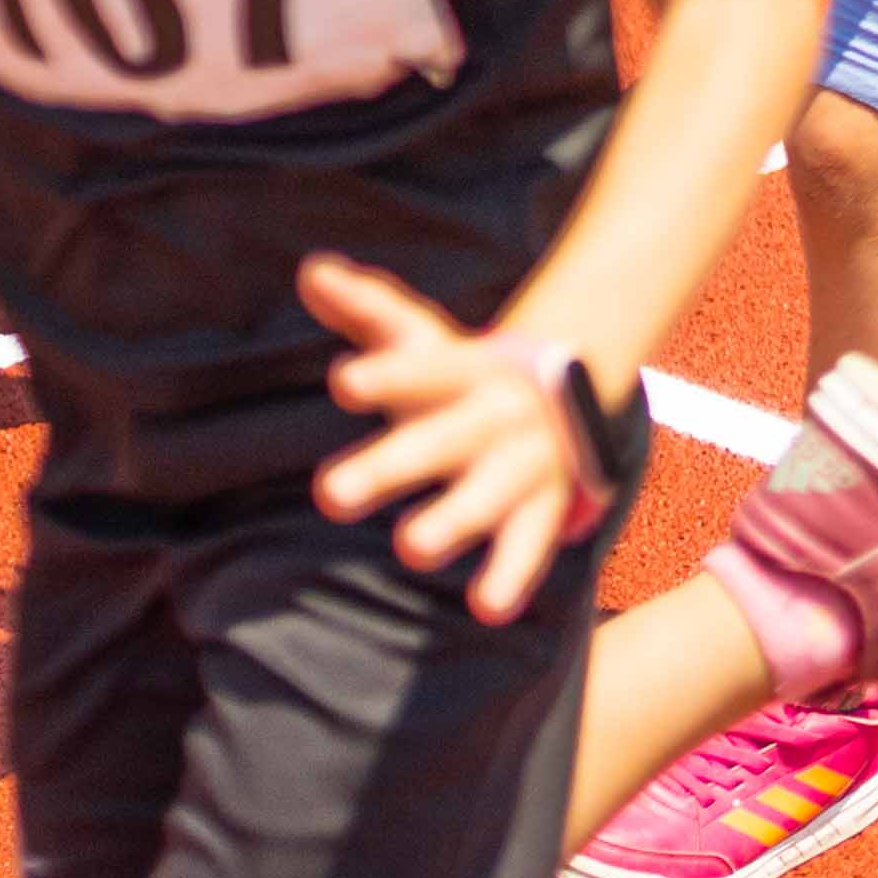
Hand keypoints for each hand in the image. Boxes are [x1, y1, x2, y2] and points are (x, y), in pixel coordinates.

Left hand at [304, 255, 611, 625]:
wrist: (565, 398)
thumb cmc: (463, 377)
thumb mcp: (424, 337)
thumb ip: (370, 308)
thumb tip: (312, 270)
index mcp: (463, 371)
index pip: (422, 370)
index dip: (386, 377)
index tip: (342, 381)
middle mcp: (495, 416)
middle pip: (441, 439)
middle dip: (389, 467)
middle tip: (327, 497)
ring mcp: (522, 464)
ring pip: (488, 494)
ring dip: (454, 520)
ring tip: (410, 549)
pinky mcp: (541, 510)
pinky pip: (529, 544)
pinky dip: (512, 576)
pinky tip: (487, 607)